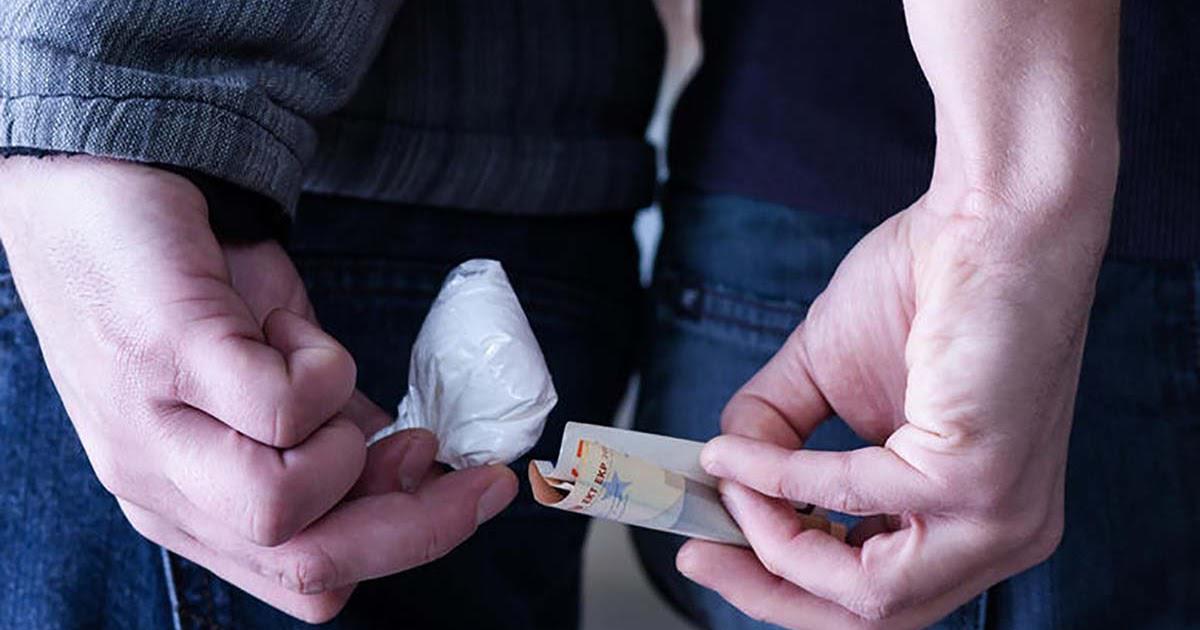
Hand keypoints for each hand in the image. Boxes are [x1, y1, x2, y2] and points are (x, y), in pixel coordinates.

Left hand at [0, 156, 517, 621]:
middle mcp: (160, 488)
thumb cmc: (186, 279)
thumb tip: (413, 466)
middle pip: (305, 566)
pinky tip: (283, 325)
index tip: (469, 491)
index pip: (308, 579)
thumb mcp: (269, 374)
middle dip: (414, 525)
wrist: (94, 173)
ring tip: (313, 361)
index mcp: (186, 506)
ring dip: (342, 436)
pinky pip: (280, 406)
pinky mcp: (163, 356)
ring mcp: (152, 429)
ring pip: (281, 507)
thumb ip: (329, 431)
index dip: (403, 545)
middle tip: (475, 478)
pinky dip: (320, 364)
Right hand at [675, 186, 1111, 627]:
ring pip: (867, 591)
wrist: (989, 219)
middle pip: (872, 615)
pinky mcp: (976, 477)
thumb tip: (719, 473)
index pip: (879, 593)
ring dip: (773, 540)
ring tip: (725, 481)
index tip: (713, 550)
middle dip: (769, 590)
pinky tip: (742, 452)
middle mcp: (1000, 536)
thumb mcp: (830, 379)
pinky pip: (849, 499)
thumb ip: (778, 435)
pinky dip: (780, 479)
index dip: (788, 586)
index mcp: (974, 521)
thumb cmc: (925, 288)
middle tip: (698, 553)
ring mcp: (997, 516)